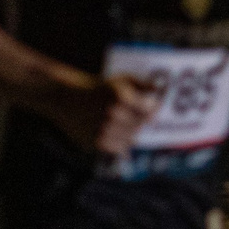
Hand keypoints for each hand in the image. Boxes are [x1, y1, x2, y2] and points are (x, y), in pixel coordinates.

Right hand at [38, 69, 160, 155]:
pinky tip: (113, 131)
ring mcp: (104, 130)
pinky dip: (120, 142)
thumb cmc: (98, 88)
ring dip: (130, 132)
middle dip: (140, 119)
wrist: (67, 99)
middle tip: (129, 112)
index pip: (150, 110)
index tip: (147, 106)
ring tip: (119, 121)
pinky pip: (119, 148)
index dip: (152, 108)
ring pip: (132, 138)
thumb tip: (161, 90)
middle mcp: (113, 115)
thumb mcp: (121, 80)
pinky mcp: (96, 143)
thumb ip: (143, 84)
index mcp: (121, 97)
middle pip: (141, 124)